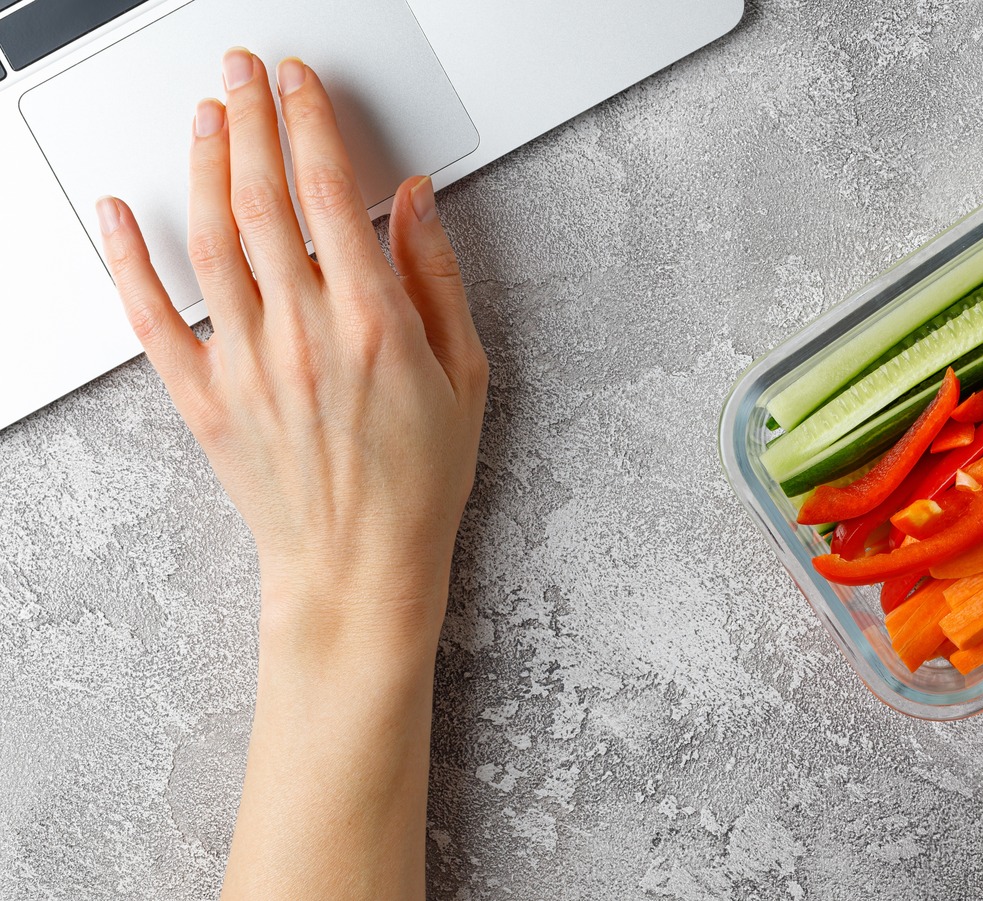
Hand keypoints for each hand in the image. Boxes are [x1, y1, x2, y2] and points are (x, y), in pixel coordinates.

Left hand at [96, 51, 486, 900]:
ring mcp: (246, 366)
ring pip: (209, 242)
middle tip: (243, 71)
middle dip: (251, 120)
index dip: (310, 126)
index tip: (300, 83)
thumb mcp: (464, 375)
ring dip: (204, 166)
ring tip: (205, 115)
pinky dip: (126, 258)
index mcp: (372, 324)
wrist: (361, 568)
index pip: (328, 196)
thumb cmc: (419, 481)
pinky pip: (151, 317)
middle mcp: (302, 335)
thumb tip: (411, 204)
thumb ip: (436, 279)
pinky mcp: (205, 399)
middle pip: (262, 201)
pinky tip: (116, 211)